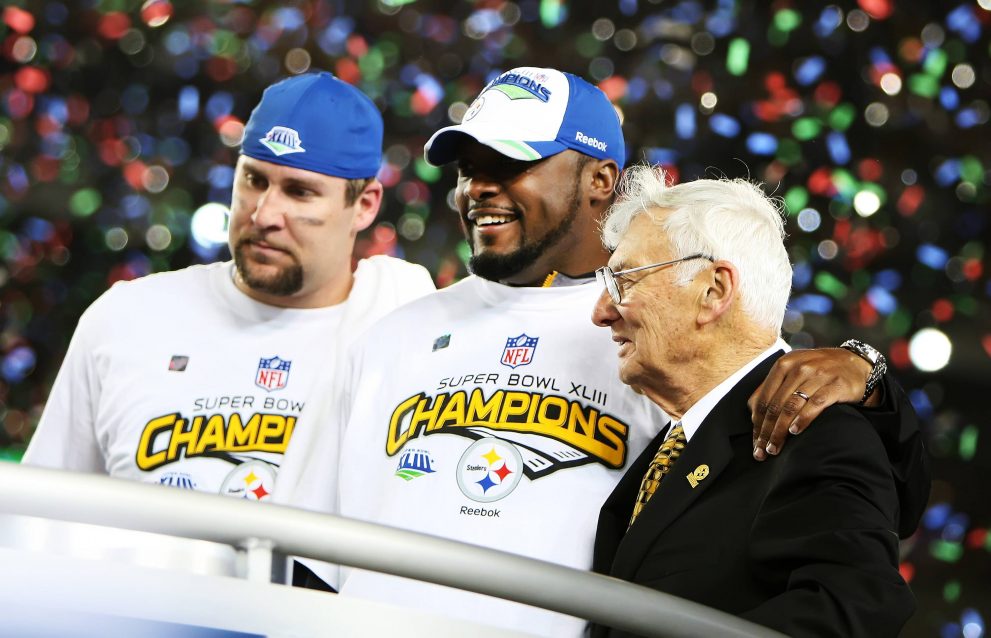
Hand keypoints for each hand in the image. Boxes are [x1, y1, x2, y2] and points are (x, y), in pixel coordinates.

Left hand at [748, 348, 873, 460]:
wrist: (854, 363)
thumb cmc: (819, 371)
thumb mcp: (793, 370)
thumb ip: (773, 387)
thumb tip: (751, 410)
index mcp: (784, 364)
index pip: (764, 398)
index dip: (757, 423)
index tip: (755, 441)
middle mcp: (799, 368)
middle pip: (776, 405)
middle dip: (766, 431)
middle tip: (761, 450)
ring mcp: (818, 375)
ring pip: (791, 407)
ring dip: (780, 431)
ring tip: (774, 447)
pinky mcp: (836, 384)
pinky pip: (815, 404)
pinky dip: (803, 419)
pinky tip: (795, 431)